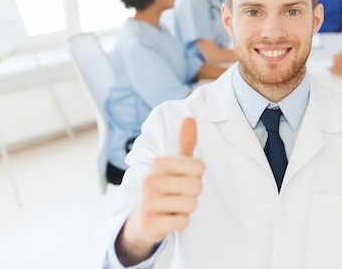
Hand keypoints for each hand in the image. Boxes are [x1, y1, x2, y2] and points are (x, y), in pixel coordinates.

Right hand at [116, 117, 203, 264]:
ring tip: (173, 206)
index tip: (183, 178)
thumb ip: (185, 142)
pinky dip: (180, 222)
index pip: (199, 167)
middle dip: (193, 194)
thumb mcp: (174, 164)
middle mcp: (149, 180)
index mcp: (158, 163)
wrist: (141, 220)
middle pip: (197, 186)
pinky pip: (183, 222)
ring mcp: (148, 202)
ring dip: (186, 209)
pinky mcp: (150, 223)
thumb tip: (190, 118)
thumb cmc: (164, 188)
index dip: (197, 175)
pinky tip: (168, 218)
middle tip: (179, 195)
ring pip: (191, 205)